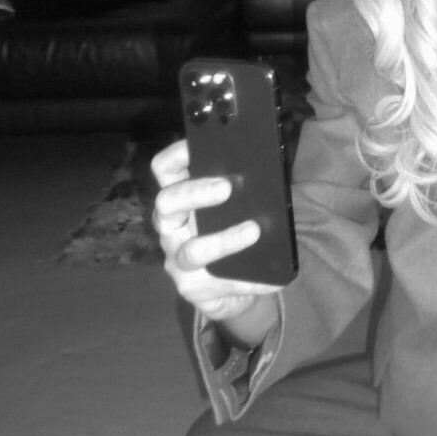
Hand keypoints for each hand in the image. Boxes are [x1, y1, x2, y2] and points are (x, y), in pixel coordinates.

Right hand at [150, 139, 281, 332]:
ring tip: (253, 231)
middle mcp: (172, 228)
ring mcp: (177, 261)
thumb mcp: (233, 209)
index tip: (195, 144)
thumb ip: (239, 192)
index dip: (175, 156)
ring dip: (224, 240)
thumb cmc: (231, 233)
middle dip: (195, 193)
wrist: (228, 290)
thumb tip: (267, 172)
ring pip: (191, 250)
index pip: (165, 171)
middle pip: (167, 204)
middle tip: (227, 187)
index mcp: (180, 201)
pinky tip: (271, 278)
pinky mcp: (192, 290)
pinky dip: (249, 280)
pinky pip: (220, 284)